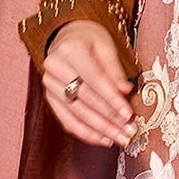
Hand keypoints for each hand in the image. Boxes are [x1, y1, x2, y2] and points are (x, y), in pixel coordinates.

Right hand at [41, 20, 137, 147]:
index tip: (128, 114)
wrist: (68, 39)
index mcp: (71, 49)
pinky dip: (86, 133)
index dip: (111, 99)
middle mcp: (55, 67)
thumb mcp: (106, 46)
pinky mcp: (50, 98)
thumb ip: (115, 70)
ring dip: (100, 130)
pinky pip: (67, 120)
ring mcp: (49, 84)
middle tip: (128, 132)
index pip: (94, 79)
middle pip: (84, 99)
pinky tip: (103, 139)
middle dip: (109, 118)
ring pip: (76, 113)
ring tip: (120, 139)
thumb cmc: (90, 41)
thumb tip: (125, 91)